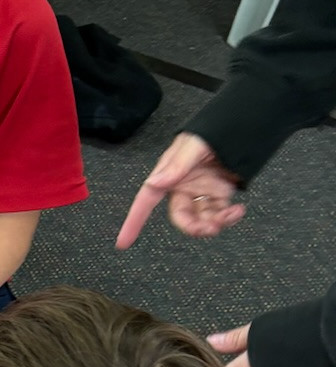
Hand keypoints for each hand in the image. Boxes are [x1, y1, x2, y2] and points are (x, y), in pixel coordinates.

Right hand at [115, 134, 244, 249]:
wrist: (242, 124)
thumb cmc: (213, 128)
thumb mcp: (194, 144)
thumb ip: (176, 165)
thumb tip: (155, 182)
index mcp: (169, 173)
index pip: (147, 199)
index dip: (134, 221)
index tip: (124, 241)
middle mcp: (183, 185)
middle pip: (181, 217)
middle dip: (194, 227)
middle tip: (209, 227)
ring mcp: (202, 190)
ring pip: (202, 218)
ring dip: (216, 223)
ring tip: (231, 215)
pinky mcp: (219, 192)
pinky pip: (220, 212)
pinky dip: (229, 216)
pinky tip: (237, 210)